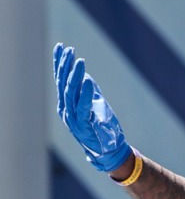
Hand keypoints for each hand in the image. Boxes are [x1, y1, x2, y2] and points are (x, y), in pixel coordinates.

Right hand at [53, 43, 131, 171]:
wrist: (109, 150)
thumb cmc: (102, 127)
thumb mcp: (95, 105)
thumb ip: (89, 91)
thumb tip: (84, 75)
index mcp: (67, 105)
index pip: (61, 80)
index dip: (60, 64)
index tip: (62, 47)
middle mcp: (66, 110)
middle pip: (63, 84)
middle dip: (65, 66)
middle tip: (68, 50)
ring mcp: (74, 119)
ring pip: (71, 93)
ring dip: (74, 76)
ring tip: (79, 61)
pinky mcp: (84, 125)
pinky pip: (83, 107)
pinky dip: (85, 93)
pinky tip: (88, 81)